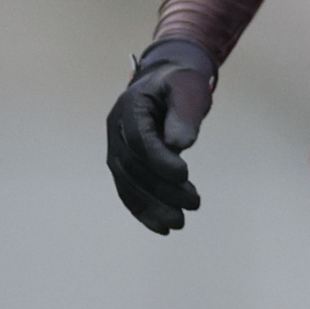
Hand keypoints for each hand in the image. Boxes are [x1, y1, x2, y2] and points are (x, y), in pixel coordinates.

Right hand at [105, 44, 215, 233]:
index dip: (160, 159)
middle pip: (134, 166)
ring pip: (129, 183)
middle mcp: (116, 129)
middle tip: (194, 204)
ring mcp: (116, 148)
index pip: (140, 139)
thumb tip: (179, 145)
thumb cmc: (180, 83)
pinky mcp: (123, 163)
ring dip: (153, 206)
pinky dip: (143, 209)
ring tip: (180, 222)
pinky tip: (162, 227)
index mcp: (129, 107)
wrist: (167, 82)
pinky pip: (128, 189)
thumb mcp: (188, 88)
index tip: (185, 175)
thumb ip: (184, 114)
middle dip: (162, 189)